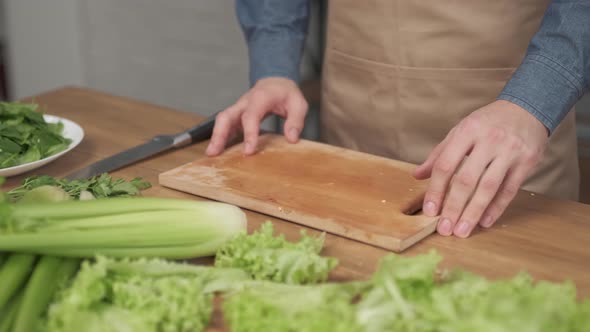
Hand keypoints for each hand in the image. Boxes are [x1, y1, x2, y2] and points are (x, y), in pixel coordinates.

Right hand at [206, 77, 307, 155]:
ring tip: (211, 154)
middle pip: (226, 116)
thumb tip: (291, 138)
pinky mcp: (237, 115)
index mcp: (260, 98)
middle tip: (214, 152)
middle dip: (219, 134)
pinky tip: (219, 151)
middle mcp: (245, 102)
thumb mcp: (298, 104)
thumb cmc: (287, 94)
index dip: (249, 134)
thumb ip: (296, 121)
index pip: (250, 116)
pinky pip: (226, 124)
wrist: (277, 82)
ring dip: (216, 136)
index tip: (249, 151)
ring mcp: (239, 108)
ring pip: (222, 120)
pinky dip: (221, 136)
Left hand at [413, 100, 548, 237]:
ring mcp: (509, 151)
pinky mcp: (527, 162)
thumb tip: (417, 175)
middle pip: (467, 180)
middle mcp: (489, 141)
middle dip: (454, 207)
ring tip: (462, 231)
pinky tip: (484, 221)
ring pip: (489, 187)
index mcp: (467, 131)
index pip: (446, 165)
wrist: (527, 108)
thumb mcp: (460, 130)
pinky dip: (496, 208)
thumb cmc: (487, 122)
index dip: (436, 190)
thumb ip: (439, 154)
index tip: (430, 210)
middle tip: (444, 229)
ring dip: (473, 212)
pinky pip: (509, 190)